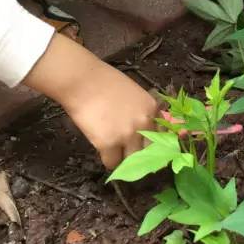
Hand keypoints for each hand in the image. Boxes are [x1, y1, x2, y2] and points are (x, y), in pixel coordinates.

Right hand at [23, 34, 159, 168]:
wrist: (82, 80)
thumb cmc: (104, 81)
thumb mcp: (133, 93)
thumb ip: (142, 111)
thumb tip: (144, 130)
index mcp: (152, 108)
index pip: (161, 136)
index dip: (151, 142)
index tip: (144, 146)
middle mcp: (144, 122)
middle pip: (148, 152)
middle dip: (138, 152)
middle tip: (128, 149)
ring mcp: (127, 134)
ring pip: (131, 160)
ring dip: (123, 157)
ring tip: (113, 148)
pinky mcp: (108, 143)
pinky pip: (112, 163)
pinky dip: (107, 158)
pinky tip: (102, 148)